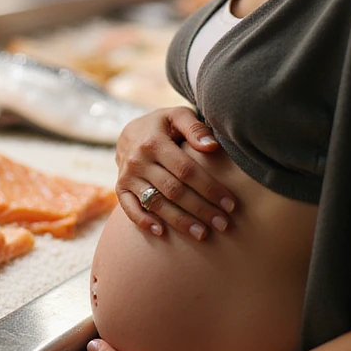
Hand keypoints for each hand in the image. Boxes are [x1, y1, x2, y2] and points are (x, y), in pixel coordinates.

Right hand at [115, 107, 234, 239]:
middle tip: (223, 224)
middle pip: (174, 190)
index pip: (186, 170)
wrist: (130, 132)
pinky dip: (143, 221)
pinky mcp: (120, 187)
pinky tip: (162, 233)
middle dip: (201, 209)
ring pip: (156, 203)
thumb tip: (212, 147)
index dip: (209, 188)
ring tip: (202, 234)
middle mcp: (138, 160)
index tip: (230, 204)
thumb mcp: (177, 116)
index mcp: (154, 141)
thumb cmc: (163, 125)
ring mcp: (127, 176)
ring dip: (180, 221)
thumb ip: (195, 128)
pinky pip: (129, 208)